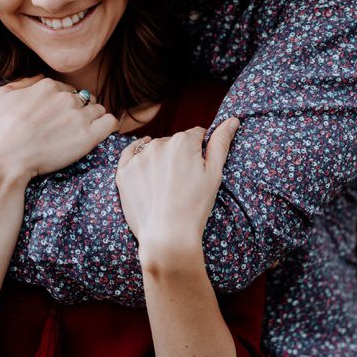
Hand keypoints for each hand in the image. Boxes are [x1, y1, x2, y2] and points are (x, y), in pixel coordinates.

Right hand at [0, 76, 119, 183]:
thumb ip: (22, 82)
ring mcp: (78, 116)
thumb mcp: (1, 95)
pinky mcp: (88, 136)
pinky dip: (109, 126)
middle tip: (68, 128)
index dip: (63, 104)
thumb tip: (39, 77)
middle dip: (79, 110)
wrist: (3, 158)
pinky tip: (100, 133)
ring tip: (81, 133)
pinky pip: (111, 122)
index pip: (66, 89)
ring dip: (93, 119)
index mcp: (48, 85)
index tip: (57, 117)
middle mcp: (66, 97)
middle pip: (84, 98)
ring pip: (98, 109)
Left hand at [114, 117, 239, 263]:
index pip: (195, 135)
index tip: (199, 169)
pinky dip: (138, 158)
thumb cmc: (195, 206)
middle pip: (174, 142)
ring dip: (160, 159)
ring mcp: (138, 158)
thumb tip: (232, 119)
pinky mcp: (123, 172)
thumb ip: (221, 143)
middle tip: (183, 182)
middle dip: (179, 155)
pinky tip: (145, 168)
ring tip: (166, 186)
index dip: (200, 151)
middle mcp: (159, 144)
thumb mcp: (214, 174)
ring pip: (154, 149)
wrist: (167, 236)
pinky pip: (130, 154)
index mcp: (183, 141)